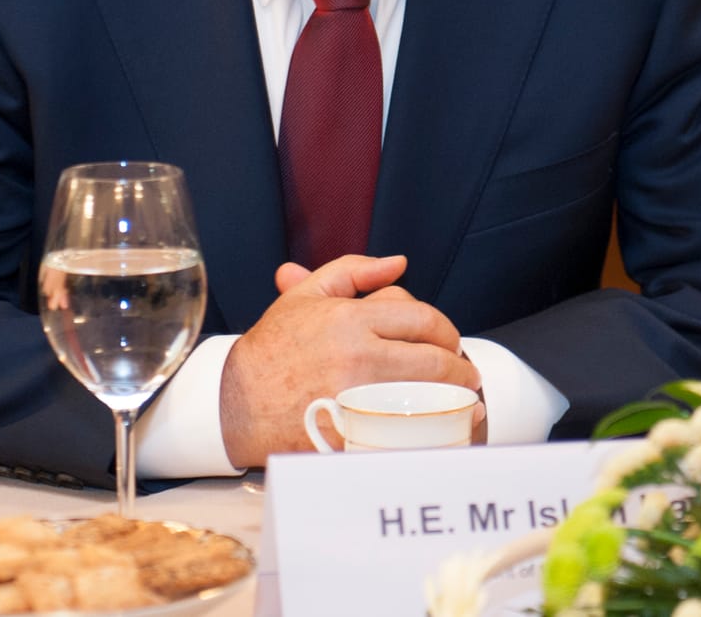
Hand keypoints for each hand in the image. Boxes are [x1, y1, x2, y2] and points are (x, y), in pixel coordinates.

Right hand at [218, 254, 481, 465]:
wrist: (234, 404)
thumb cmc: (272, 349)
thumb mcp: (306, 297)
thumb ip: (354, 270)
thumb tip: (399, 262)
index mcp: (350, 320)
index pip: (423, 319)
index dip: (446, 331)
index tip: (452, 344)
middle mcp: (357, 358)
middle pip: (433, 361)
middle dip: (459, 368)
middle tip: (467, 375)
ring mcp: (355, 401)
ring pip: (427, 399)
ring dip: (454, 401)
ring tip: (463, 403)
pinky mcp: (349, 438)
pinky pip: (405, 437)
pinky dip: (429, 435)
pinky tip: (440, 433)